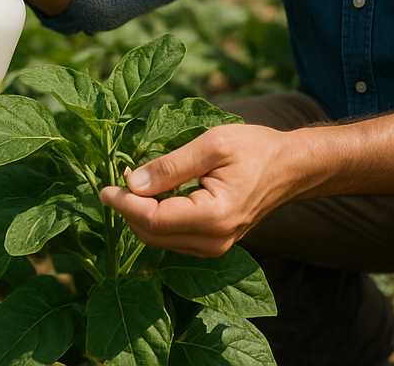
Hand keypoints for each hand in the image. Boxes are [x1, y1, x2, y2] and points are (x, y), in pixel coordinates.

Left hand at [99, 124, 298, 257]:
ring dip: (140, 214)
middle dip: (127, 209)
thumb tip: (131, 182)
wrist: (290, 167)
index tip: (103, 186)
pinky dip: (156, 218)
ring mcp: (214, 247)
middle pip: (151, 235)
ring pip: (159, 239)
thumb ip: (171, 166)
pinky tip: (155, 193)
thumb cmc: (255, 148)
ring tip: (132, 181)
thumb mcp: (212, 144)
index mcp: (213, 216)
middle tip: (116, 178)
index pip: (152, 219)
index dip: (123, 203)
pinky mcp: (213, 244)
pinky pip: (173, 237)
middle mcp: (213, 241)